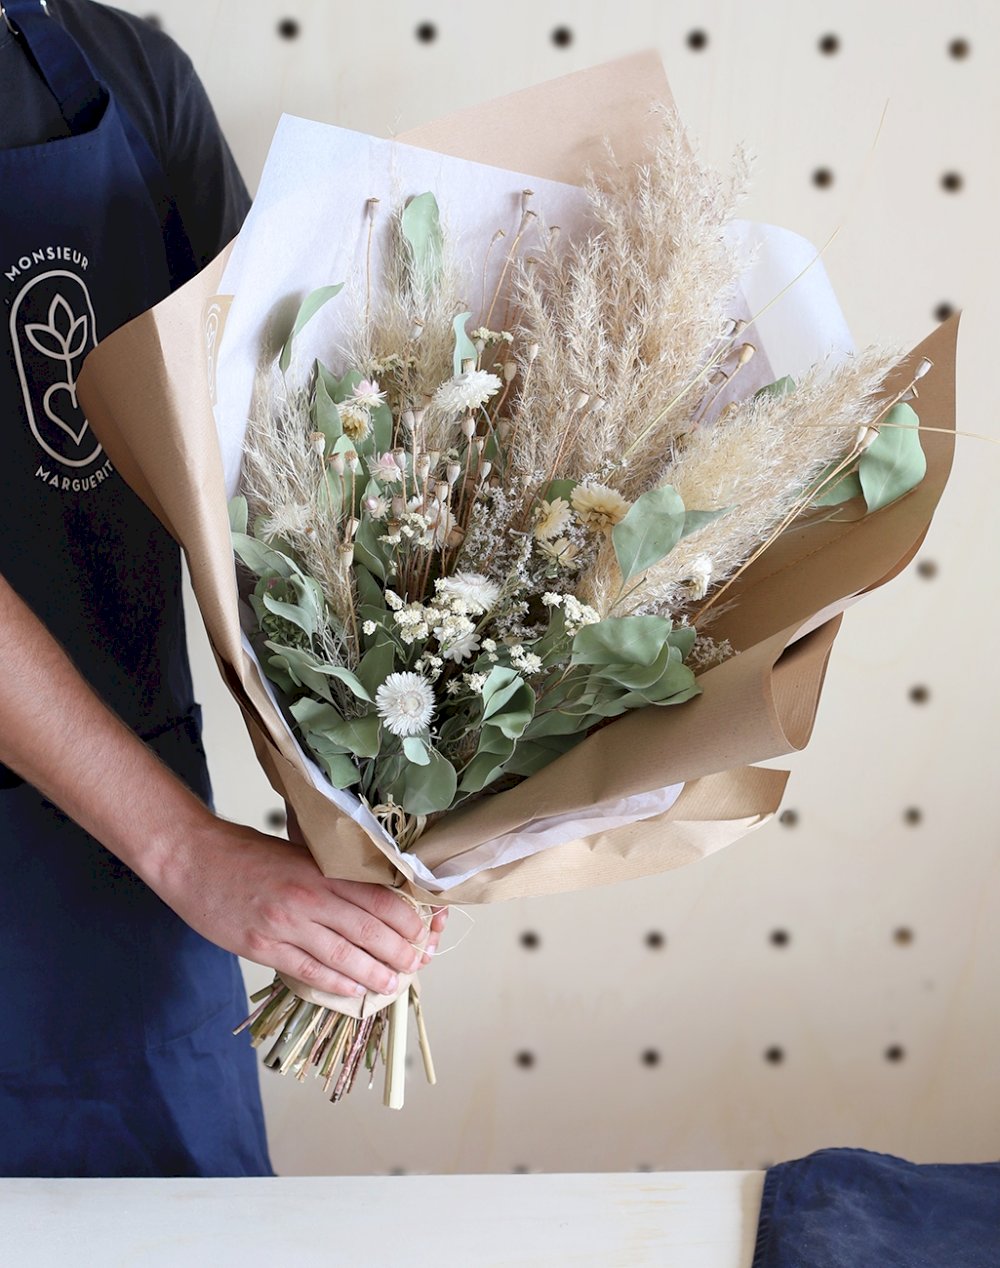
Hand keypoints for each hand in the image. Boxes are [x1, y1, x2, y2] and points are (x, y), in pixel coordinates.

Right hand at [145, 813, 430, 998]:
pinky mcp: (261, 947)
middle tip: (416, 964)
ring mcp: (285, 925)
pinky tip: (353, 990)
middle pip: (370, 932)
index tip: (423, 932)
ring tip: (393, 984)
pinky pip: (308, 971)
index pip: (381, 899)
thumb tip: (374, 895)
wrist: (191, 858)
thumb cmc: (245, 851)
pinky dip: (336, 983)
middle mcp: (308, 898)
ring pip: (344, 957)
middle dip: (400, 953)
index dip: (409, 921)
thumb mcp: (298, 852)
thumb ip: (332, 873)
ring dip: (374, 975)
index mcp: (321, 870)